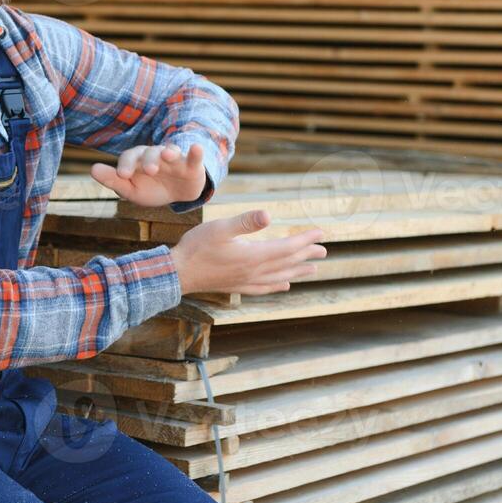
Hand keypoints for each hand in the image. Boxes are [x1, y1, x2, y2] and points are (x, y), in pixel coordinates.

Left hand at [91, 144, 206, 207]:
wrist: (178, 195)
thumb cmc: (151, 189)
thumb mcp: (131, 189)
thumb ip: (113, 180)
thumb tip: (92, 169)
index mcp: (138, 160)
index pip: (130, 157)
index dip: (125, 164)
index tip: (122, 175)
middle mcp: (156, 155)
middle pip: (150, 152)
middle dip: (149, 160)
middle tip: (149, 170)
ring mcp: (174, 158)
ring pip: (171, 151)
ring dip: (169, 152)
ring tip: (168, 155)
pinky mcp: (192, 165)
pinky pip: (194, 156)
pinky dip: (196, 152)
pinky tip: (196, 147)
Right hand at [170, 210, 326, 295]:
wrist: (178, 273)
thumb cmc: (197, 247)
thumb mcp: (220, 228)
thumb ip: (245, 222)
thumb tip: (269, 215)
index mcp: (253, 256)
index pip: (287, 248)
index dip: (305, 240)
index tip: (320, 233)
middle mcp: (254, 271)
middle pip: (287, 263)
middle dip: (306, 255)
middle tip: (323, 250)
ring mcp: (246, 281)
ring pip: (279, 277)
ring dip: (297, 272)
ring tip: (313, 269)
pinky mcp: (238, 286)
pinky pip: (264, 288)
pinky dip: (277, 286)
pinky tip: (284, 286)